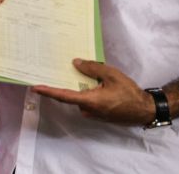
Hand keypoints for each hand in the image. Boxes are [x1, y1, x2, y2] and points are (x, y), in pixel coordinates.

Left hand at [33, 59, 154, 124]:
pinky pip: (86, 101)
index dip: (48, 91)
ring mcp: (92, 113)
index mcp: (89, 101)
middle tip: (52, 70)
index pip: (64, 96)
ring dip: (76, 87)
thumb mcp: (111, 75)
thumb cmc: (128, 92)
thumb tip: (76, 63)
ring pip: (79, 97)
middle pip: (70, 96)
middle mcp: (87, 110)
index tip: (35, 87)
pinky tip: (88, 81)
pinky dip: (84, 91)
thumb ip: (93, 68)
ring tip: (73, 70)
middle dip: (62, 83)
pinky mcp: (97, 114)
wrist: (143, 109)